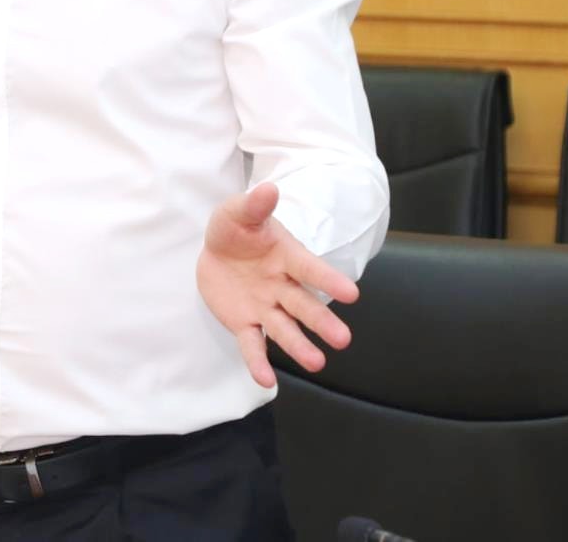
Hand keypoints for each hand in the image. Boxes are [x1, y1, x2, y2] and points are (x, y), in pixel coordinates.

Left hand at [195, 182, 359, 387]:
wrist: (216, 250)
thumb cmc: (236, 229)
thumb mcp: (239, 213)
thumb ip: (254, 206)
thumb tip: (268, 189)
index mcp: (287, 257)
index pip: (310, 269)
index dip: (330, 280)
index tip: (352, 293)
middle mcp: (282, 286)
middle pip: (305, 305)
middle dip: (322, 321)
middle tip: (343, 340)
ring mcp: (265, 306)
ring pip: (286, 329)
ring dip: (300, 346)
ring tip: (317, 364)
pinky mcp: (245, 322)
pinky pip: (253, 344)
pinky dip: (258, 361)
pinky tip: (265, 380)